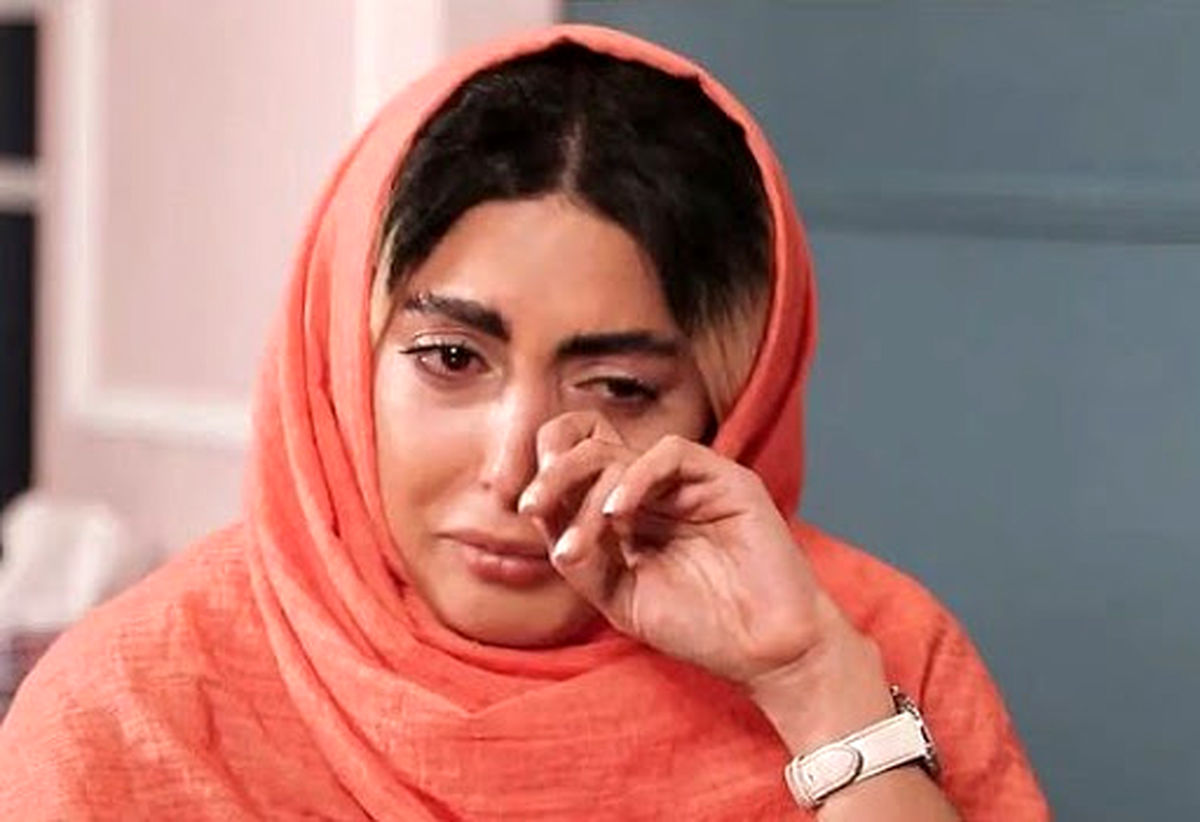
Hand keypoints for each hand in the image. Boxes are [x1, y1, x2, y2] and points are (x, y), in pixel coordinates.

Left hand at [518, 412, 862, 690]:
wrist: (763, 652)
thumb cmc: (698, 627)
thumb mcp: (617, 596)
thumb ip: (579, 556)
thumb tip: (539, 512)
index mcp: (630, 509)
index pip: (579, 461)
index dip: (546, 469)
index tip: (523, 506)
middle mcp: (656, 488)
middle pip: (591, 446)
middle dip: (552, 473)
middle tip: (529, 506)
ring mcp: (690, 481)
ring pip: (621, 450)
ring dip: (584, 487)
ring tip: (576, 541)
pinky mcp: (726, 479)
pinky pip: (670, 453)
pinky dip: (636, 477)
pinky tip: (619, 515)